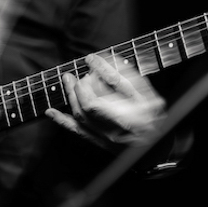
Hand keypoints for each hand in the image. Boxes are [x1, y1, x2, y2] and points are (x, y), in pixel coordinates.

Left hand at [46, 54, 167, 148]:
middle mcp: (113, 131)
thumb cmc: (154, 116)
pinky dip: (62, 121)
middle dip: (78, 87)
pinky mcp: (100, 143)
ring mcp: (105, 139)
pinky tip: (51, 112)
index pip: (96, 102)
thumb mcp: (144, 92)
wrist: (157, 145)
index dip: (89, 82)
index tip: (90, 64)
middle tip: (77, 73)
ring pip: (80, 118)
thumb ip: (120, 76)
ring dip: (70, 97)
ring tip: (68, 80)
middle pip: (86, 109)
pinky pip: (77, 132)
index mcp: (127, 118)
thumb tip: (96, 61)